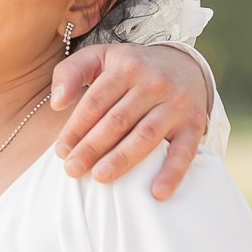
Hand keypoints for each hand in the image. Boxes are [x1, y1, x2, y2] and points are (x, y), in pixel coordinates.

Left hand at [51, 42, 212, 198]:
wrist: (183, 65)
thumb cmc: (130, 69)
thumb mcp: (98, 57)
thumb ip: (70, 72)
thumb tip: (57, 103)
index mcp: (126, 68)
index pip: (95, 102)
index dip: (75, 128)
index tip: (60, 151)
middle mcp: (154, 83)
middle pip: (117, 121)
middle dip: (92, 148)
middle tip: (72, 170)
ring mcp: (176, 104)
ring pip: (145, 135)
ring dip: (122, 159)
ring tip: (100, 178)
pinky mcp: (194, 123)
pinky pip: (184, 151)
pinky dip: (172, 173)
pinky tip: (157, 193)